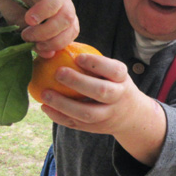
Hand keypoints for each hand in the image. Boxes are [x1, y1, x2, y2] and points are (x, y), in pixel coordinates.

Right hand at [0, 0, 78, 57]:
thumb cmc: (15, 5)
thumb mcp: (25, 27)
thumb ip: (38, 40)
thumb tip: (48, 54)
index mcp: (63, 12)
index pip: (72, 30)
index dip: (57, 42)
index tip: (38, 47)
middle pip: (68, 17)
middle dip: (48, 32)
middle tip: (28, 36)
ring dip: (42, 14)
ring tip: (27, 21)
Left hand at [38, 54, 166, 164]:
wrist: (131, 115)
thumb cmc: (114, 85)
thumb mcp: (113, 73)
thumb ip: (95, 64)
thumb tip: (62, 48)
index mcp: (123, 80)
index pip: (114, 70)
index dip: (96, 63)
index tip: (77, 56)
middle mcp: (119, 98)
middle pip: (102, 91)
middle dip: (78, 82)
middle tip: (58, 72)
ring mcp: (108, 115)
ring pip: (87, 113)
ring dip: (64, 104)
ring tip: (45, 93)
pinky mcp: (96, 128)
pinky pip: (76, 124)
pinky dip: (59, 116)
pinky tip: (45, 107)